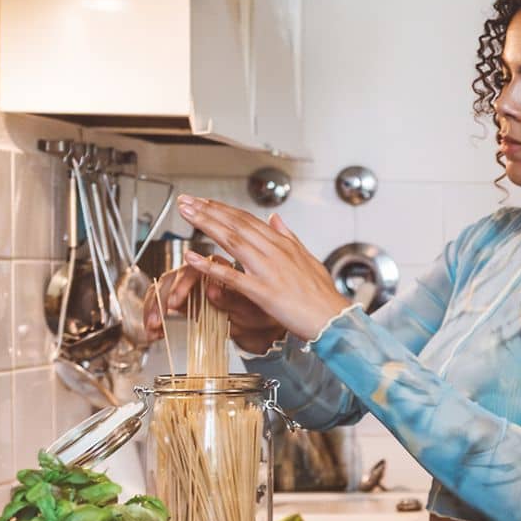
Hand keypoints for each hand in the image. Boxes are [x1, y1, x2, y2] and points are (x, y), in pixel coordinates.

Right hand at [142, 261, 282, 354]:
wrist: (262, 328)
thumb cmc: (261, 314)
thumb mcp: (252, 310)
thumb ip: (232, 301)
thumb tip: (212, 290)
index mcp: (220, 269)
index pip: (194, 270)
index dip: (182, 286)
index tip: (176, 303)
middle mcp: (202, 274)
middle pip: (172, 278)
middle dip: (162, 300)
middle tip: (158, 319)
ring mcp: (191, 288)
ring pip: (163, 290)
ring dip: (154, 309)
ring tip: (153, 328)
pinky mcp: (184, 302)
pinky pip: (163, 305)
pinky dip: (156, 317)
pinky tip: (153, 331)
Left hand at [171, 195, 348, 343]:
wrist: (334, 319)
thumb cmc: (323, 296)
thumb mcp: (309, 259)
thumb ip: (289, 237)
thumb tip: (275, 218)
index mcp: (283, 245)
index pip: (248, 219)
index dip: (223, 209)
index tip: (204, 201)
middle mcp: (275, 253)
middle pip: (236, 224)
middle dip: (208, 210)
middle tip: (185, 201)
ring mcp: (268, 271)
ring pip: (232, 241)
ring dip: (206, 225)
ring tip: (186, 215)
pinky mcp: (263, 292)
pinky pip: (232, 277)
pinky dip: (211, 266)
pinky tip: (193, 258)